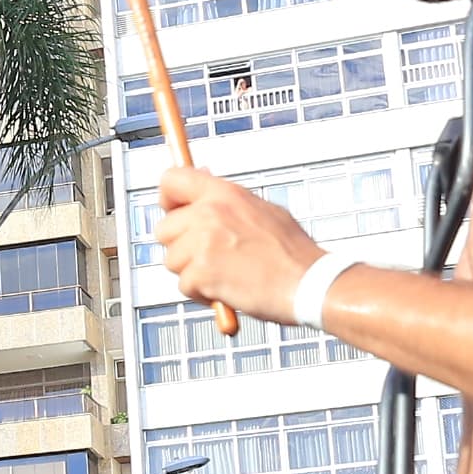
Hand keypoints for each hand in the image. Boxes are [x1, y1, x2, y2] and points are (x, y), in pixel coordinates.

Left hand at [152, 163, 324, 325]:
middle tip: (207, 257)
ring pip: (172, 260)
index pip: (172, 180)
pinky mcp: (201, 273)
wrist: (308, 283)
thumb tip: (203, 187)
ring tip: (224, 275)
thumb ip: (228, 201)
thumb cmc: (292, 253)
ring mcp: (203, 243)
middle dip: (181, 247)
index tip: (173, 211)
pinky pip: (184, 285)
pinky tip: (227, 289)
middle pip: (163, 229)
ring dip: (192, 273)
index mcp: (224, 194)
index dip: (168, 198)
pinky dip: (201, 293)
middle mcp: (209, 214)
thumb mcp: (264, 210)